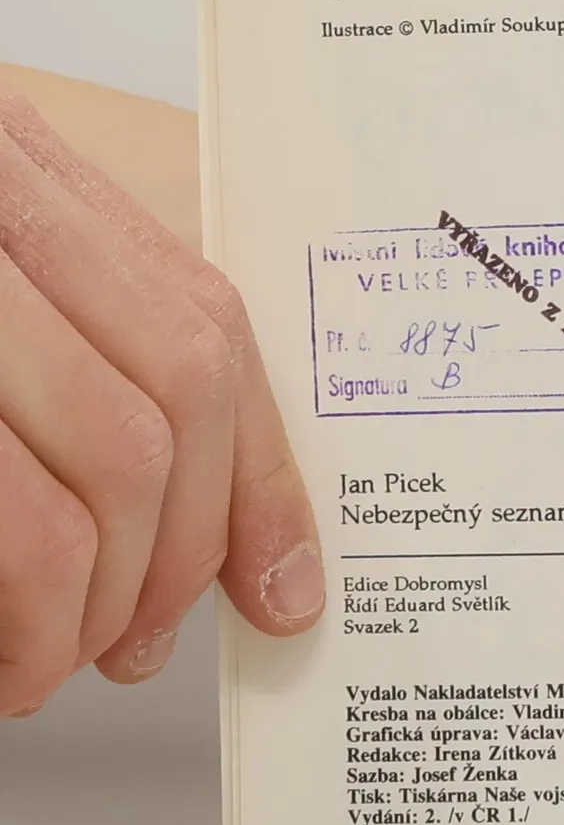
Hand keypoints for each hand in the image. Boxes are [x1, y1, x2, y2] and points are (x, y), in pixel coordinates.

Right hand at [0, 86, 322, 714]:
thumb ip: (92, 359)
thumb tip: (241, 548)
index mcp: (11, 164)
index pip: (202, 329)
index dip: (256, 480)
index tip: (275, 586)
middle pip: (157, 414)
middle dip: (167, 560)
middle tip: (129, 640)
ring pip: (86, 476)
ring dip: (84, 605)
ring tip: (49, 661)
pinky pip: (3, 513)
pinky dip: (17, 612)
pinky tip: (3, 655)